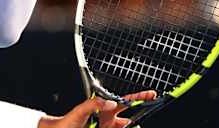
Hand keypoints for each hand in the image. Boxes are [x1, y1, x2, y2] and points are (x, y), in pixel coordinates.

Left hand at [38, 91, 156, 127]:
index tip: (151, 94)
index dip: (139, 97)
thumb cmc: (67, 121)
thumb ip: (94, 104)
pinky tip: (128, 126)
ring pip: (125, 127)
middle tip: (145, 118)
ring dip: (130, 125)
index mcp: (104, 108)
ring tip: (135, 124)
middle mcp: (108, 119)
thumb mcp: (80, 110)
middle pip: (129, 118)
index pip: (125, 101)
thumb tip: (110, 103)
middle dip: (138, 118)